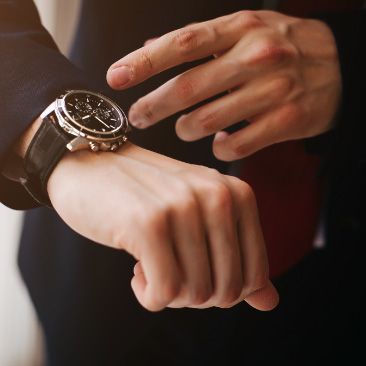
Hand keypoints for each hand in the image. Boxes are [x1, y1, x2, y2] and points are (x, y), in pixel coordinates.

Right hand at [47, 143, 278, 310]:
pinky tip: (137, 271)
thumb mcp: (199, 219)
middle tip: (169, 274)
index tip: (195, 275)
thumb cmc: (147, 196)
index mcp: (237, 195)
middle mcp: (217, 196)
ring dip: (170, 296)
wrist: (91, 165)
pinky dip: (149, 296)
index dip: (223, 291)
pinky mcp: (148, 223)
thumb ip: (236, 260)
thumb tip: (270, 303)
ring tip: (150, 267)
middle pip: (227, 290)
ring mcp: (183, 207)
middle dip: (196, 297)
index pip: (254, 276)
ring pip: (196, 294)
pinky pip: (165, 292)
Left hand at [107, 10, 340, 160]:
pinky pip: (238, 142)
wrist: (340, 66)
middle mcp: (256, 56)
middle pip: (189, 87)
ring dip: (187, 129)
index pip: (182, 43)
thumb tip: (150, 46)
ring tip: (183, 128)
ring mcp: (274, 89)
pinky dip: (219, 145)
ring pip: (209, 119)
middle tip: (138, 117)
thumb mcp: (245, 30)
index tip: (116, 77)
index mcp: (240, 28)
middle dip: (154, 106)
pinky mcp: (288, 120)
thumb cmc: (283, 47)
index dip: (145, 61)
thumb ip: (200, 42)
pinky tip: (217, 140)